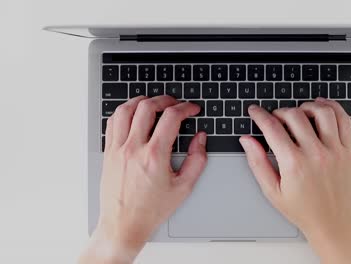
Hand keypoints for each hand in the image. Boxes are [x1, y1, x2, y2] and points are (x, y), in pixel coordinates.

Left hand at [79, 96, 206, 263]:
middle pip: (147, 107)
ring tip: (154, 103)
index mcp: (154, 156)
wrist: (123, 225)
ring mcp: (117, 149)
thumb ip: (197, 160)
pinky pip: (112, 122)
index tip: (192, 109)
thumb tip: (200, 138)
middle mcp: (133, 149)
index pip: (171, 117)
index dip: (186, 108)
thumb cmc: (151, 210)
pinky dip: (124, 112)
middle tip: (175, 103)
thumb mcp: (183, 188)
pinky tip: (133, 114)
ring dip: (142, 100)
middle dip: (166, 99)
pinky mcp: (108, 153)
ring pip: (126, 109)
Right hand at [239, 98, 350, 263]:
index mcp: (294, 164)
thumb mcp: (272, 191)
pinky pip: (343, 120)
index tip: (255, 111)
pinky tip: (321, 107)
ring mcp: (334, 151)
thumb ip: (257, 163)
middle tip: (274, 117)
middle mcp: (316, 154)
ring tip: (298, 113)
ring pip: (322, 112)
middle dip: (279, 111)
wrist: (333, 224)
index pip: (272, 128)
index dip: (259, 115)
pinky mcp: (347, 151)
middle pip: (295, 115)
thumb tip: (247, 141)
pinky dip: (332, 107)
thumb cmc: (303, 210)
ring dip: (306, 106)